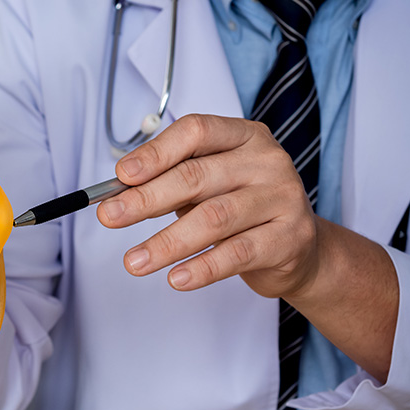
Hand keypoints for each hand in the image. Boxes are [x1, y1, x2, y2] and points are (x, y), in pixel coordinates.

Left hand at [96, 114, 319, 299]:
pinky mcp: (289, 239)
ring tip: (134, 262)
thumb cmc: (243, 208)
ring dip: (166, 243)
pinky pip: (237, 254)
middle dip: (146, 199)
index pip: (195, 131)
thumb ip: (171, 181)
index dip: (155, 153)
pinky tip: (176, 278)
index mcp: (244, 136)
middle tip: (110, 217)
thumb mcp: (209, 184)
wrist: (299, 247)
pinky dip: (202, 268)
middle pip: (196, 176)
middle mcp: (267, 161)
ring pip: (214, 218)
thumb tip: (119, 195)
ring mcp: (283, 198)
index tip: (121, 176)